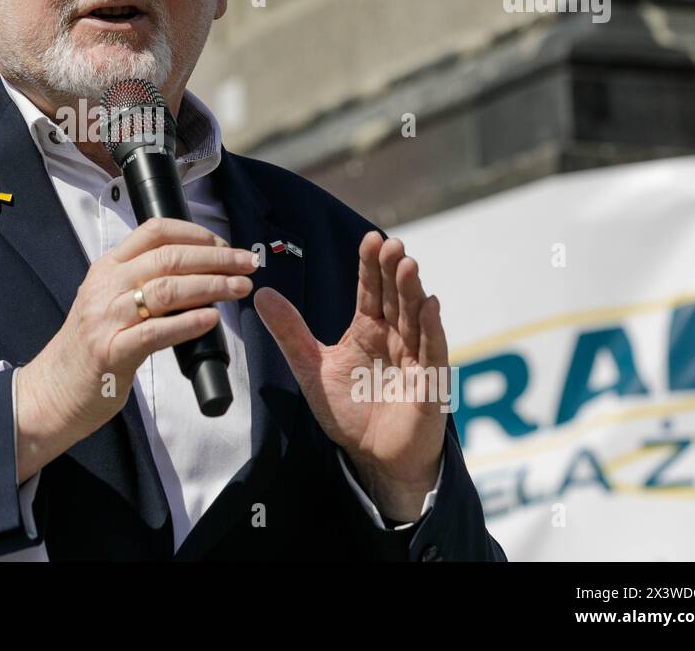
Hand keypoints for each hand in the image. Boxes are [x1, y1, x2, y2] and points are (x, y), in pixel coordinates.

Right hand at [14, 217, 258, 482]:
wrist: (51, 391)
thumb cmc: (90, 348)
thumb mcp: (109, 302)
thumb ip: (142, 284)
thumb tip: (197, 273)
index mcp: (106, 268)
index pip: (153, 232)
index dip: (195, 233)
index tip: (223, 244)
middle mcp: (105, 287)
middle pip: (168, 258)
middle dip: (215, 258)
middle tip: (246, 264)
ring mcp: (106, 319)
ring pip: (167, 290)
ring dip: (211, 286)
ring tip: (240, 289)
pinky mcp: (111, 353)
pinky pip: (156, 332)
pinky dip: (188, 323)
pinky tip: (212, 320)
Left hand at [253, 231, 446, 520]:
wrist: (373, 456)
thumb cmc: (350, 411)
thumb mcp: (311, 368)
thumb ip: (290, 332)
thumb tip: (261, 293)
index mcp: (368, 330)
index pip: (370, 291)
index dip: (370, 266)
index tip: (370, 238)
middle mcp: (394, 337)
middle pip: (394, 297)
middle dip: (392, 271)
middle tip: (390, 243)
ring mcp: (414, 357)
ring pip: (414, 317)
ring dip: (411, 291)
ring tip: (407, 263)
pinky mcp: (429, 382)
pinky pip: (432, 350)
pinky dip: (431, 328)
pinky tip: (429, 304)